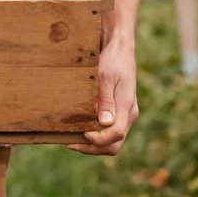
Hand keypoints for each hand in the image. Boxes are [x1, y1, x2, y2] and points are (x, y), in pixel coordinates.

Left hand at [68, 37, 138, 155]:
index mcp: (126, 108)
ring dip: (92, 144)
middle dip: (92, 148)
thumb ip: (105, 100)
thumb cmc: (113, 60)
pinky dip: (95, 135)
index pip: (115, 135)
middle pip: (113, 144)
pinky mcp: (118, 111)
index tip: (81, 134)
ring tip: (71, 138)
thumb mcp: (106, 77)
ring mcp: (124, 114)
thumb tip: (105, 123)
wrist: (119, 48)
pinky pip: (108, 131)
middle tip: (70, 143)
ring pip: (111, 141)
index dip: (97, 140)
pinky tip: (79, 129)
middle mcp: (128, 115)